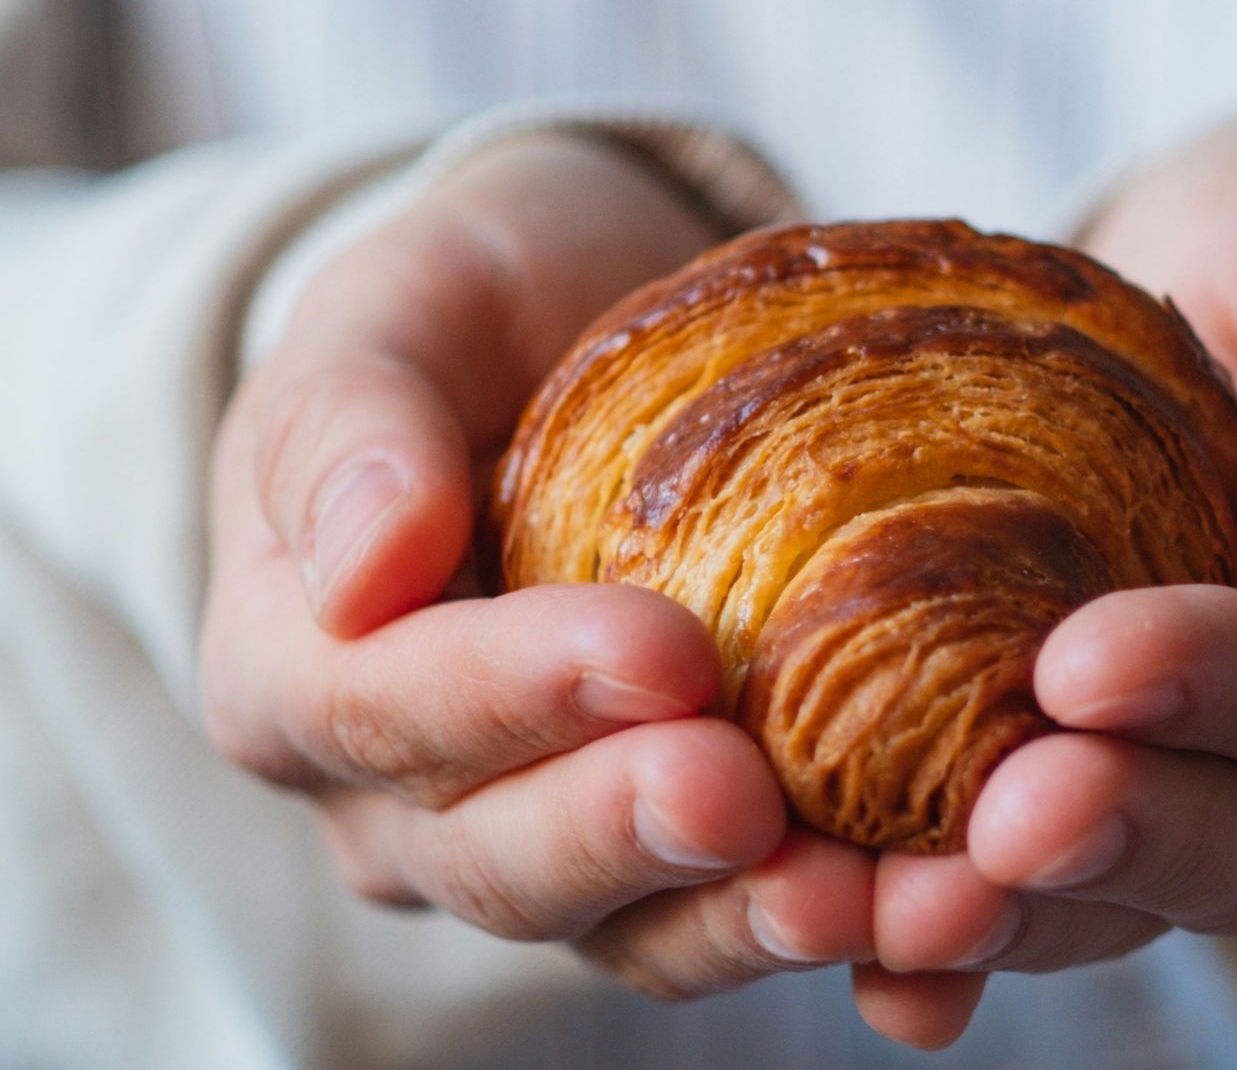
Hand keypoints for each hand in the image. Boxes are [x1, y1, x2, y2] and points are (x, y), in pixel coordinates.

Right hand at [200, 133, 876, 1001]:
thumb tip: (361, 568)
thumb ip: (346, 421)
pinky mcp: (676, 863)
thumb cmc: (481, 310)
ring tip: (880, 896)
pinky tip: (940, 910)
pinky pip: (741, 920)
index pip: (375, 709)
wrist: (596, 343)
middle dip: (630, 833)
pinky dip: (842, 930)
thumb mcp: (399, 307)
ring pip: (633, 928)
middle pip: (500, 858)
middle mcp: (406, 799)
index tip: (659, 652)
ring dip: (753, 922)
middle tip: (749, 797)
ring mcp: (547, 845)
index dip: (509, 696)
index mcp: (296, 670)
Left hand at [850, 110, 1236, 1044]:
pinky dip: (970, 947)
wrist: (1211, 301)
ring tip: (895, 916)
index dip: (1235, 686)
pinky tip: (878, 973)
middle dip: (1131, 838)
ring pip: (1150, 892)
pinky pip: (1055, 893)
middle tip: (998, 830)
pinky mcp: (1111, 788)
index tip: (1085, 665)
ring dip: (1027, 919)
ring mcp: (1225, 778)